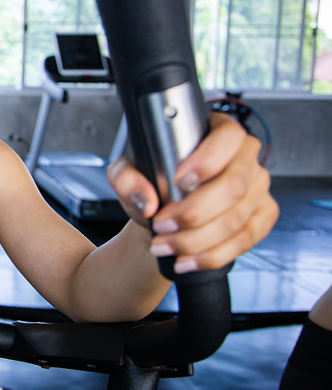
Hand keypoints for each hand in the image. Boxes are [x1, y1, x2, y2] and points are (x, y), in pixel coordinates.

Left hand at [107, 113, 277, 273]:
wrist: (163, 214)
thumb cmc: (153, 185)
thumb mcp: (128, 173)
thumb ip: (126, 176)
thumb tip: (146, 200)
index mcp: (218, 130)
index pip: (227, 137)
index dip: (207, 160)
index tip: (179, 181)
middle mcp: (245, 157)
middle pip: (234, 185)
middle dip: (194, 212)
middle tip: (161, 224)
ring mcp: (258, 187)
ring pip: (236, 219)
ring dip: (196, 239)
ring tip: (164, 246)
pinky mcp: (263, 216)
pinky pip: (245, 240)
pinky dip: (212, 255)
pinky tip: (187, 260)